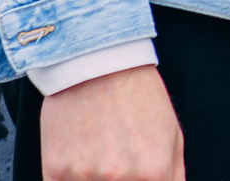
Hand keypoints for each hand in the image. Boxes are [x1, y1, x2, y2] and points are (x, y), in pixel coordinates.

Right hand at [41, 65, 181, 180]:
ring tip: (100, 159)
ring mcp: (85, 177)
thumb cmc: (138, 95)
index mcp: (154, 173)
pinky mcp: (56, 171)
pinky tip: (81, 163)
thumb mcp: (172, 135)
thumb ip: (173, 177)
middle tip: (116, 167)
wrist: (98, 61)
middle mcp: (120, 178)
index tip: (137, 179)